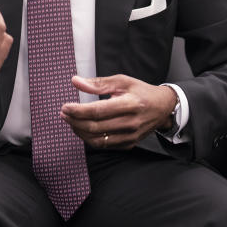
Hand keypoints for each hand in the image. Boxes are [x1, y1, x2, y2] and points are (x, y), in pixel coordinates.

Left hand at [61, 75, 177, 149]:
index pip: (98, 111)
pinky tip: (83, 129)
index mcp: (130, 104)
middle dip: (75, 121)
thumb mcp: (122, 81)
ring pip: (98, 140)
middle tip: (64, 113)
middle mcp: (131, 123)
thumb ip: (98, 83)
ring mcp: (130, 136)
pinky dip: (90, 139)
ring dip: (80, 132)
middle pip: (95, 127)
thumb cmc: (141, 92)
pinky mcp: (128, 144)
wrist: (163, 108)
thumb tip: (76, 81)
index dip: (79, 111)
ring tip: (70, 121)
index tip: (65, 107)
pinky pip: (104, 145)